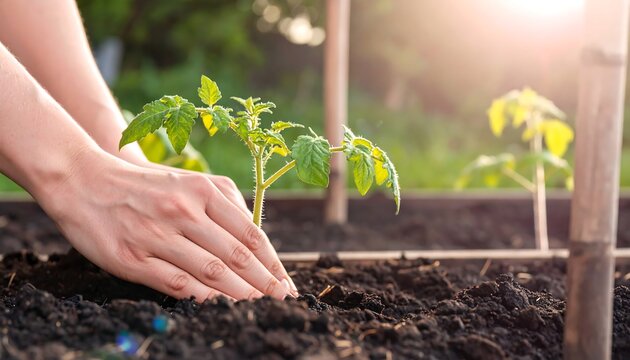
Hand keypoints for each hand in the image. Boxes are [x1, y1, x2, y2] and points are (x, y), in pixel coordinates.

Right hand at [38, 150, 296, 300]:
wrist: (84, 181)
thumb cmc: (146, 186)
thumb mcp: (189, 182)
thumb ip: (224, 205)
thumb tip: (256, 240)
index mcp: (203, 190)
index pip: (250, 233)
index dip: (272, 262)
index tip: (285, 281)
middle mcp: (183, 210)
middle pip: (236, 254)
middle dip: (264, 281)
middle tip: (282, 298)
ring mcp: (157, 234)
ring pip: (211, 271)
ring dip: (240, 292)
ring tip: (258, 304)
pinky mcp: (132, 257)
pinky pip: (177, 283)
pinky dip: (203, 296)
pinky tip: (220, 304)